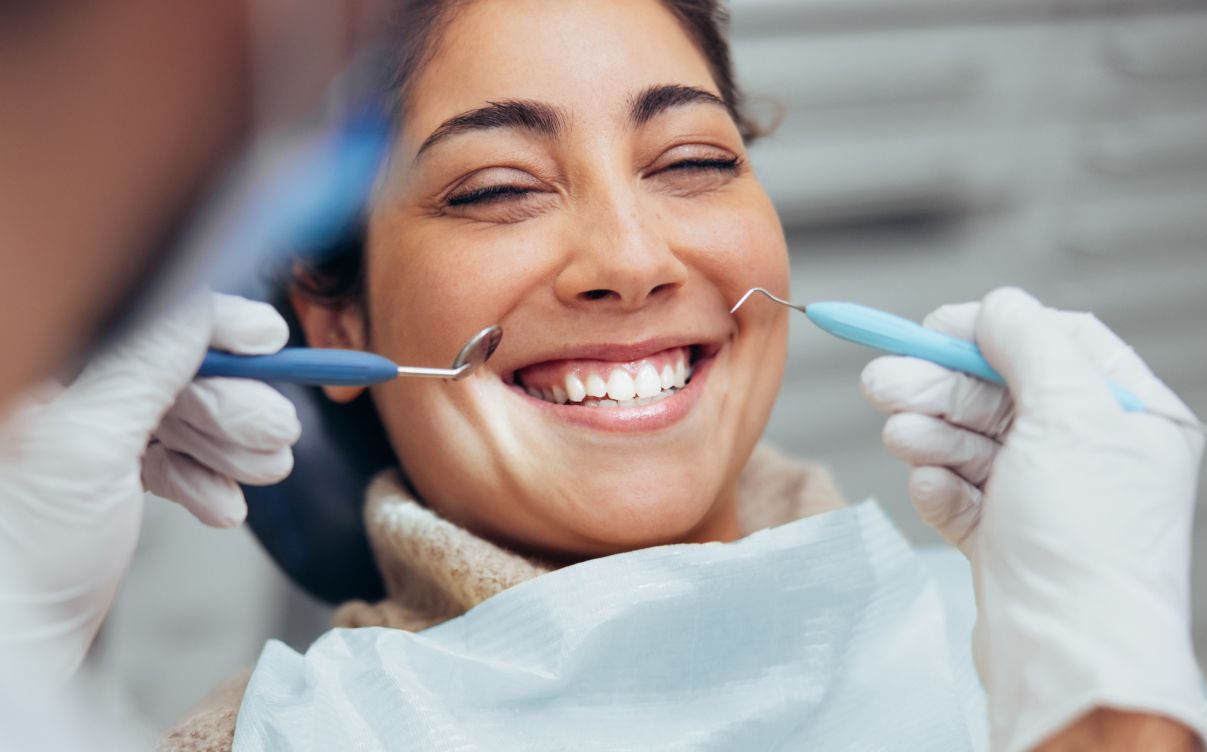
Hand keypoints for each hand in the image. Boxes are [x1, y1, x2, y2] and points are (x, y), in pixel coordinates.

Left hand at [0, 292, 299, 684]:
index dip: (214, 326)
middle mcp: (66, 394)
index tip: (270, 339)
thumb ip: (150, 362)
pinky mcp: (106, 481)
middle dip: (234, 407)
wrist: (12, 648)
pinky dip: (205, 481)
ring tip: (264, 472)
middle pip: (176, 372)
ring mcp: (86, 438)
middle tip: (278, 432)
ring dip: (231, 448)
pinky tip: (222, 506)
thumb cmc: (20, 554)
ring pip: (182, 419)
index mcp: (49, 364)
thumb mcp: (90, 439)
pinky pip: (172, 461)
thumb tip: (207, 306)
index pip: (147, 319)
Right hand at [860, 287, 1205, 750]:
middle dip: (940, 385)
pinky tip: (929, 485)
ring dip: (932, 432)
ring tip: (899, 433)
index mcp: (1130, 417)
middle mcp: (1091, 454)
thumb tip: (997, 306)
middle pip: (1001, 393)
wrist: (1065, 657)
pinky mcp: (1005, 538)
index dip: (991, 330)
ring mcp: (1045, 498)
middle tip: (882, 380)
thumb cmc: (1086, 544)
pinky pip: (961, 493)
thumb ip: (1030, 344)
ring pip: (973, 442)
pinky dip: (940, 485)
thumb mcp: (1069, 415)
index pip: (1057, 343)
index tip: (933, 328)